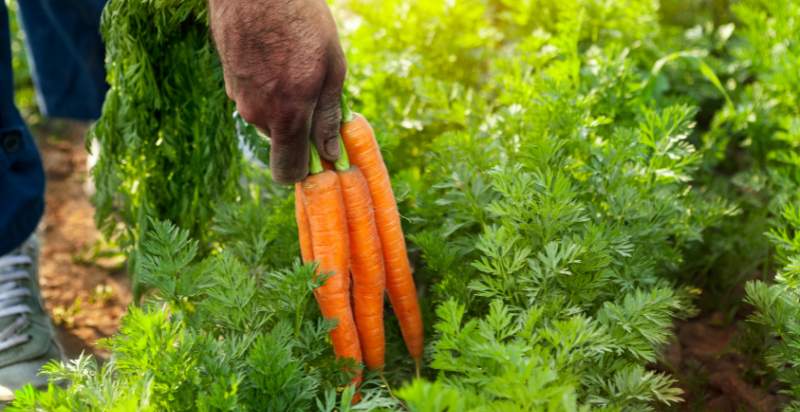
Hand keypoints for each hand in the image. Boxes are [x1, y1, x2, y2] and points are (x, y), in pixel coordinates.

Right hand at [209, 0, 345, 183]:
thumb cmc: (301, 23)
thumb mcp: (332, 69)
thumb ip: (328, 116)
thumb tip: (330, 154)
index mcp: (286, 116)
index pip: (287, 172)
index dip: (304, 172)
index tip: (320, 157)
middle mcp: (256, 114)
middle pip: (282, 140)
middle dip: (300, 126)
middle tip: (317, 90)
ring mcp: (237, 96)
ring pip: (268, 115)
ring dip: (285, 102)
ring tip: (297, 63)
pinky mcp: (227, 80)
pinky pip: (255, 96)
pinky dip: (268, 86)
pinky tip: (277, 55)